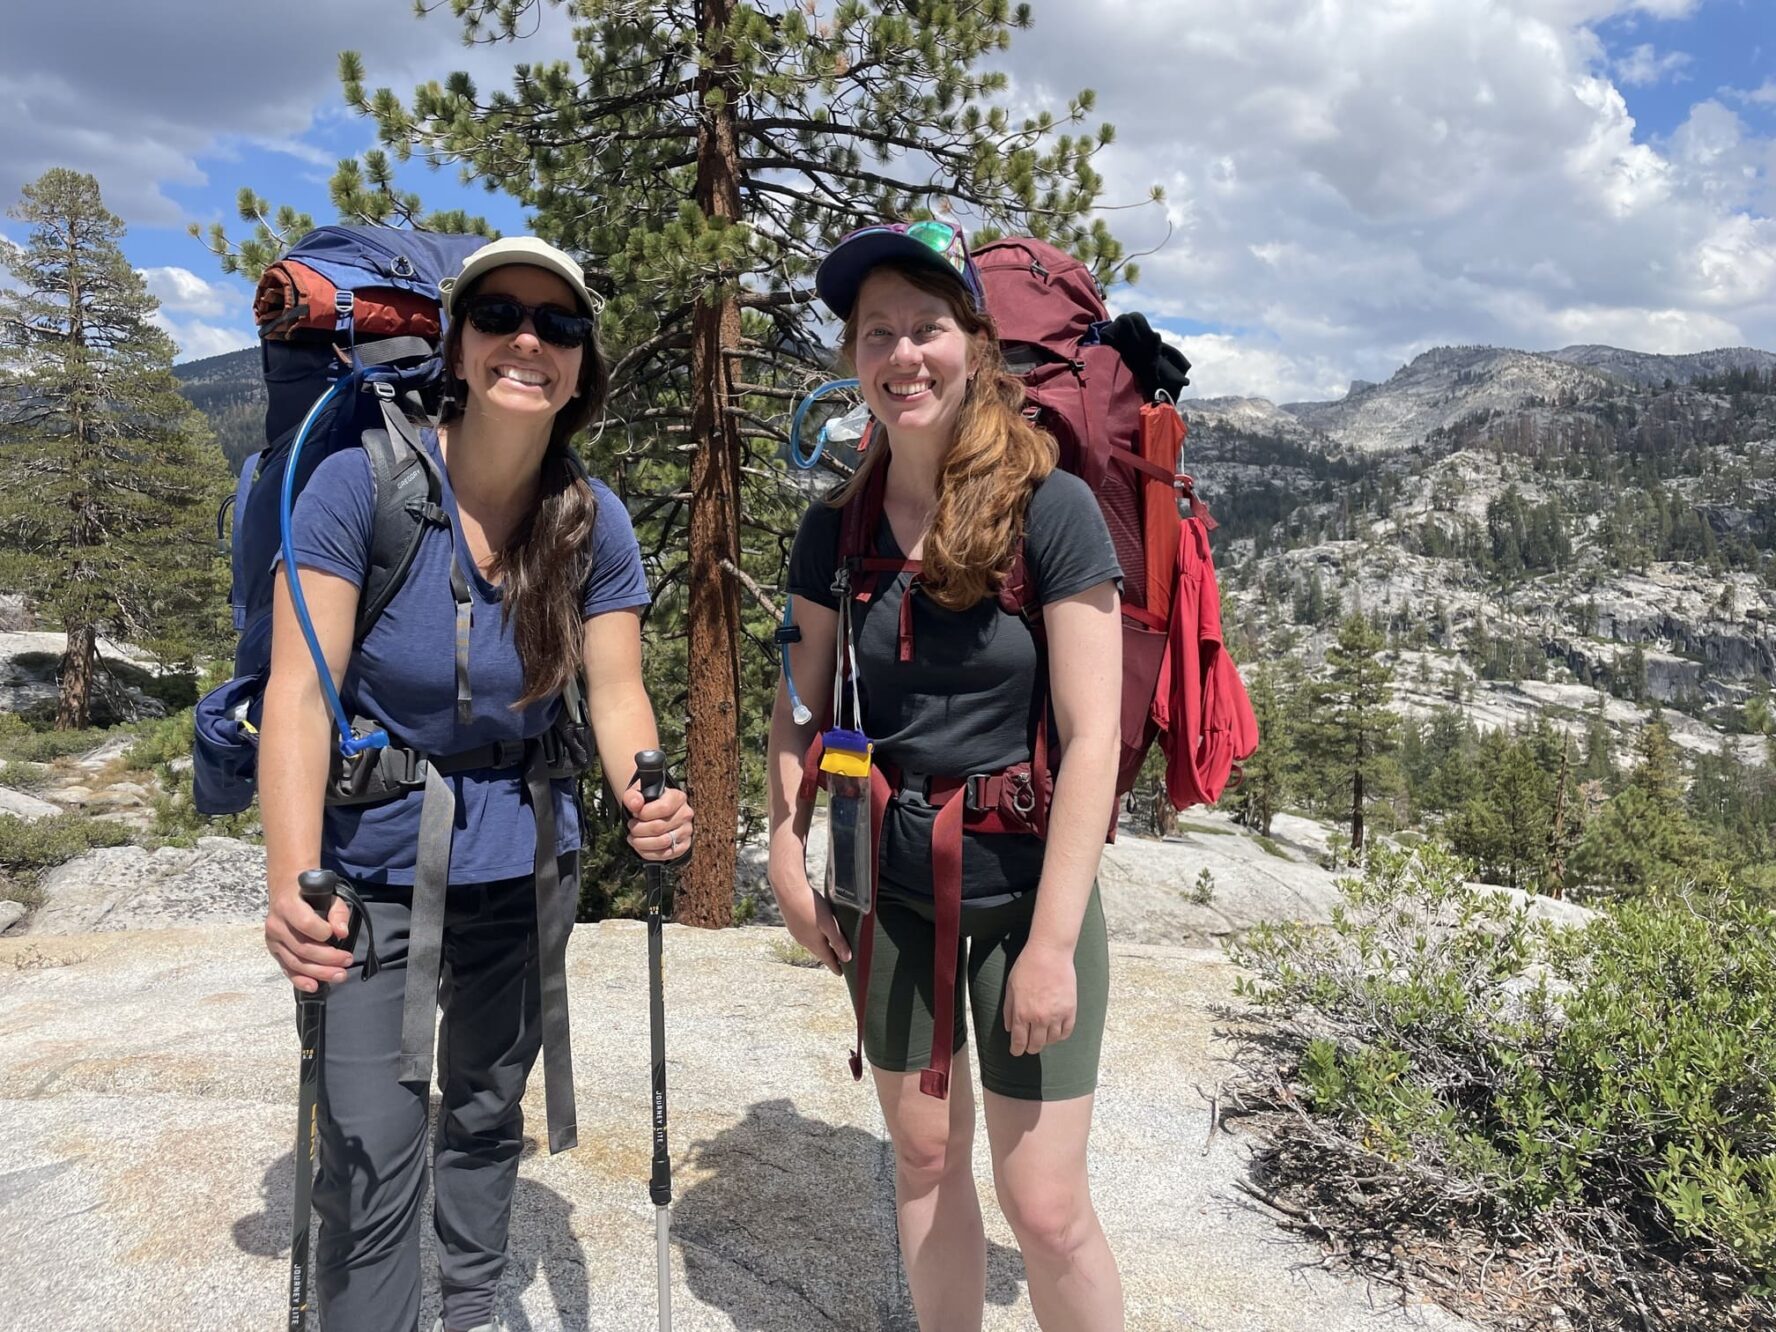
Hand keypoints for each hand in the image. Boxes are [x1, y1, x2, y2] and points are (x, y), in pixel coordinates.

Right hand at [265, 883, 354, 993]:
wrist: (286, 890)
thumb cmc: (310, 893)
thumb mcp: (328, 894)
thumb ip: (337, 912)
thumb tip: (342, 933)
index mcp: (288, 905)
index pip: (306, 924)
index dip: (323, 932)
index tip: (337, 935)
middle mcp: (276, 924)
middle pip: (302, 948)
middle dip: (328, 958)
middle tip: (348, 961)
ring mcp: (273, 940)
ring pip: (295, 962)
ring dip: (319, 972)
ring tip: (340, 975)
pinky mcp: (274, 951)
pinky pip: (287, 969)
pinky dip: (300, 980)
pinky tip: (314, 986)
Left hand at [622, 784, 692, 861]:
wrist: (653, 813)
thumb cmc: (645, 802)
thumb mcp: (636, 793)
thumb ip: (632, 796)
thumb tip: (635, 804)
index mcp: (678, 798)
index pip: (663, 808)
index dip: (644, 813)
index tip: (635, 814)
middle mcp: (685, 814)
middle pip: (659, 827)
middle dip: (639, 829)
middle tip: (631, 825)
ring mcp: (686, 832)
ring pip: (662, 842)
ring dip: (641, 842)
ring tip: (633, 836)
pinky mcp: (683, 846)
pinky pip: (665, 854)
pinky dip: (647, 852)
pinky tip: (639, 846)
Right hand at [774, 875, 851, 974]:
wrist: (788, 890)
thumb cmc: (810, 906)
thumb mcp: (829, 924)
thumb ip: (838, 941)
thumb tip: (846, 959)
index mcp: (815, 943)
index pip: (827, 959)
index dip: (835, 966)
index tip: (840, 974)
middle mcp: (804, 940)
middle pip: (819, 952)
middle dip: (828, 957)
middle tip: (836, 962)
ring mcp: (796, 932)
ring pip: (811, 943)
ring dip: (820, 947)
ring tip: (827, 947)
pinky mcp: (792, 923)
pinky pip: (805, 934)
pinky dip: (813, 937)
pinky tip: (814, 931)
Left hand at [1003, 942, 1076, 1056]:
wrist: (1049, 953)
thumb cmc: (1027, 967)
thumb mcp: (1010, 987)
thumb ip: (1008, 1010)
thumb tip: (1009, 1028)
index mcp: (1022, 1013)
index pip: (1019, 1041)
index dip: (1017, 1050)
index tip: (1016, 1051)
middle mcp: (1039, 1018)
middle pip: (1036, 1044)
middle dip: (1031, 1048)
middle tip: (1029, 1046)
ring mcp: (1056, 1015)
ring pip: (1052, 1040)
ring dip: (1046, 1042)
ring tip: (1043, 1037)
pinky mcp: (1070, 1010)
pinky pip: (1066, 1031)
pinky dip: (1061, 1035)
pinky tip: (1056, 1032)